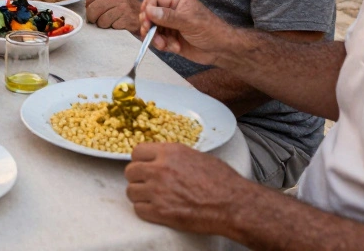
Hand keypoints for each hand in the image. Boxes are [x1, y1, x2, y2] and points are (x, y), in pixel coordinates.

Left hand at [85, 0, 140, 30]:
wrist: (149, 18)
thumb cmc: (129, 11)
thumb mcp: (118, 1)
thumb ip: (103, 0)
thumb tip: (86, 5)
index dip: (88, 7)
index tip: (89, 13)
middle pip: (94, 8)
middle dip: (92, 17)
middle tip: (94, 22)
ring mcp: (124, 9)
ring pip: (102, 20)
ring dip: (103, 25)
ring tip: (111, 23)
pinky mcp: (127, 20)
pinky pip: (112, 26)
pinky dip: (113, 28)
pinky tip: (119, 26)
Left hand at [124, 143, 245, 234]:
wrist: (233, 204)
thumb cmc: (222, 181)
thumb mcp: (197, 156)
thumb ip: (175, 156)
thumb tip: (163, 158)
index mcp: (169, 152)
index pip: (137, 151)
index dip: (140, 160)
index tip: (144, 165)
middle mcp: (160, 169)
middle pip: (130, 171)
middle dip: (137, 178)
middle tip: (147, 183)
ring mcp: (158, 191)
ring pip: (131, 191)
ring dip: (140, 195)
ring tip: (152, 198)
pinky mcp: (161, 212)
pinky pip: (138, 210)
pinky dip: (145, 210)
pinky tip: (156, 209)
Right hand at [139, 0, 236, 66]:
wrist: (220, 49)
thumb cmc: (209, 30)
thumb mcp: (188, 22)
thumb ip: (168, 17)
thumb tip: (148, 11)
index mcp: (175, 0)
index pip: (153, 0)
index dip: (147, 10)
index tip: (147, 21)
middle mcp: (170, 11)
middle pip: (149, 15)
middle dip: (149, 26)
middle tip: (150, 33)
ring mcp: (169, 25)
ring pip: (151, 29)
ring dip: (156, 38)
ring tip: (164, 45)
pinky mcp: (170, 38)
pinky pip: (157, 40)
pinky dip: (162, 45)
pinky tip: (173, 48)